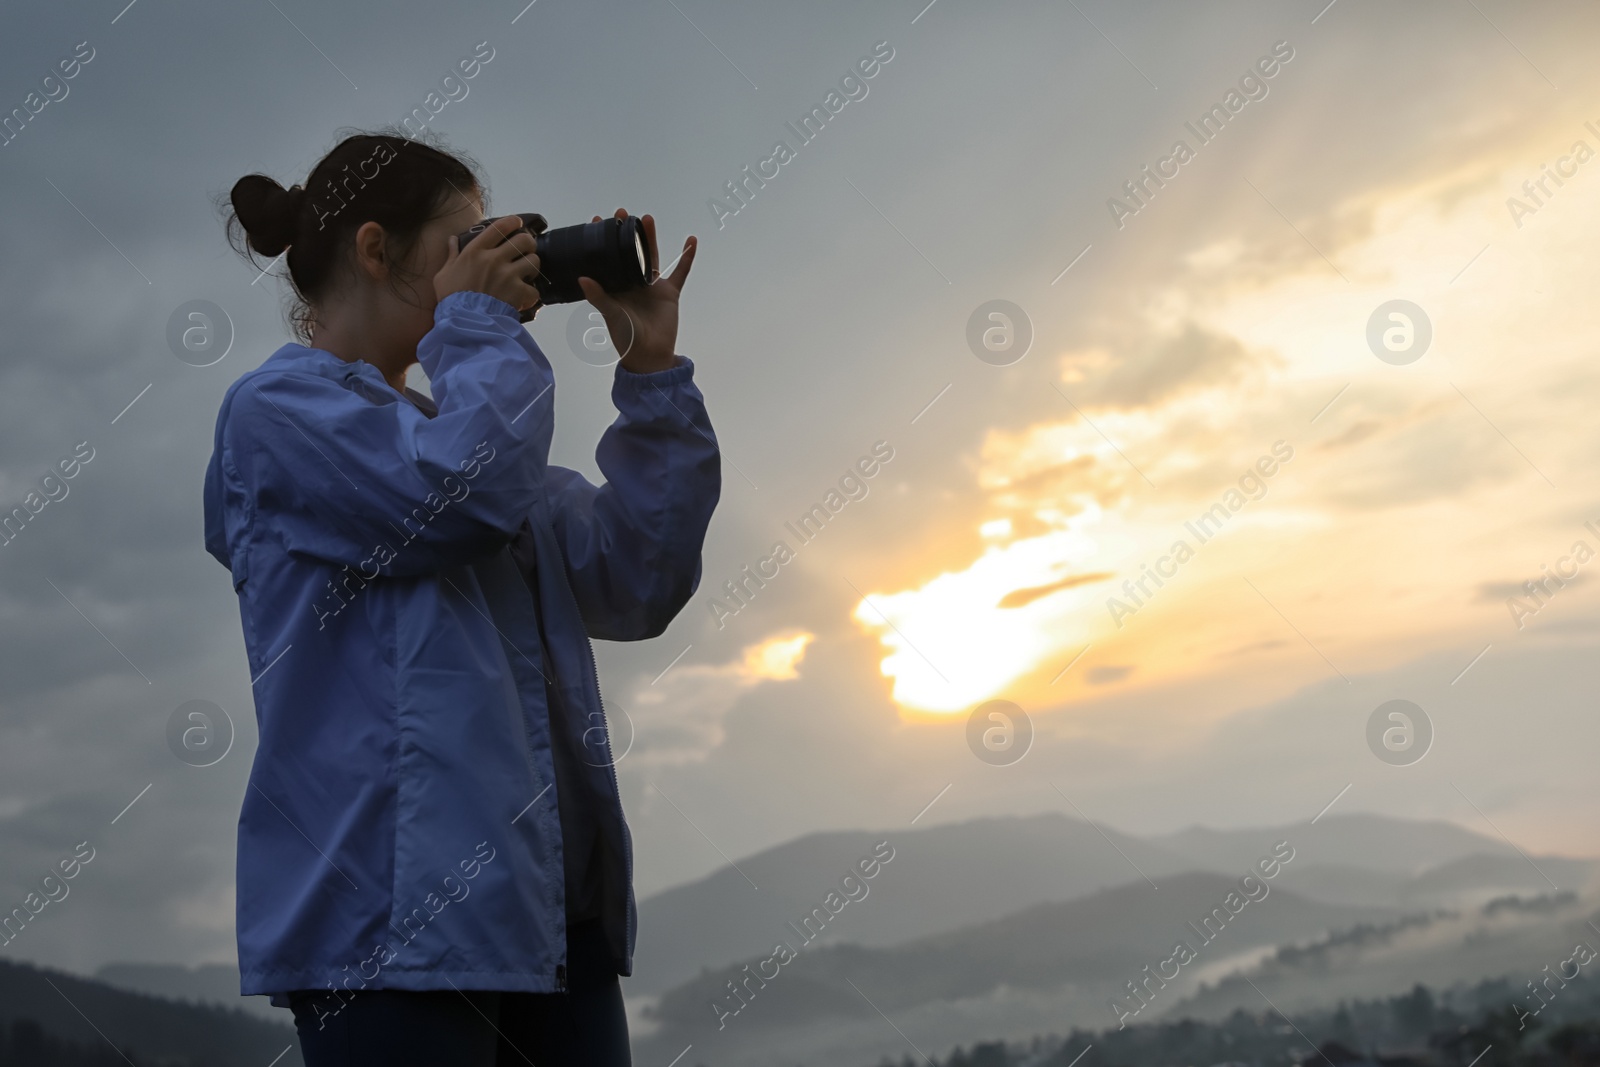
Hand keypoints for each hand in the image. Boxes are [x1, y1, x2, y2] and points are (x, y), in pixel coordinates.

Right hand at [433, 215, 541, 313]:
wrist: (463, 322)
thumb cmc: (451, 299)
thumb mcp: (444, 274)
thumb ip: (451, 255)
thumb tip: (452, 240)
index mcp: (476, 251)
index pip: (499, 227)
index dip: (513, 221)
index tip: (518, 223)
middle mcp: (494, 259)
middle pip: (523, 240)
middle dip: (529, 244)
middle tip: (526, 251)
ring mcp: (507, 275)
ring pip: (533, 261)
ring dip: (532, 268)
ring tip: (526, 275)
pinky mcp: (517, 292)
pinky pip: (534, 290)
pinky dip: (531, 295)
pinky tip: (524, 298)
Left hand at [577, 209, 695, 373]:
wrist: (649, 356)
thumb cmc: (625, 338)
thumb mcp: (610, 315)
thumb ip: (598, 297)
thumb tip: (583, 278)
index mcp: (615, 287)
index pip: (607, 258)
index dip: (602, 240)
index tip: (597, 220)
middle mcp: (632, 283)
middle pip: (629, 252)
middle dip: (627, 233)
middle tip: (623, 213)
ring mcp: (651, 287)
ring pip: (652, 257)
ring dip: (651, 238)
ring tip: (647, 219)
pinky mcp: (669, 293)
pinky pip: (680, 272)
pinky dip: (686, 257)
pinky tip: (691, 241)